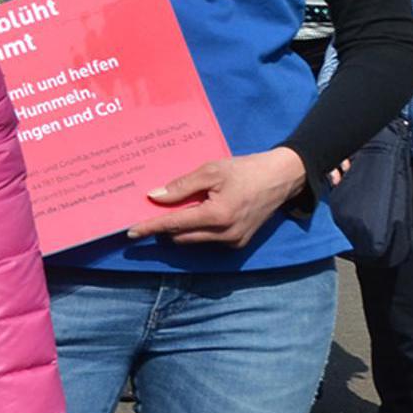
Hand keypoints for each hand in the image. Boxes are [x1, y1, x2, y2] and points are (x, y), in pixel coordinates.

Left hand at [128, 148, 308, 246]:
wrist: (281, 178)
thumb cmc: (245, 170)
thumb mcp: (210, 172)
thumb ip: (181, 187)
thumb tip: (154, 197)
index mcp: (217, 216)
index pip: (174, 225)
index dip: (151, 227)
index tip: (131, 232)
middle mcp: (226, 234)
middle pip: (181, 237)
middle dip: (163, 228)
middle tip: (148, 213)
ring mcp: (234, 241)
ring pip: (193, 240)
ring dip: (180, 229)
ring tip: (172, 210)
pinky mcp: (239, 242)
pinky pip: (208, 239)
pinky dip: (196, 229)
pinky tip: (194, 213)